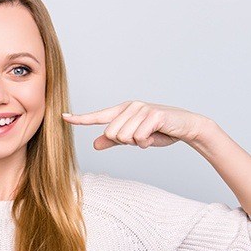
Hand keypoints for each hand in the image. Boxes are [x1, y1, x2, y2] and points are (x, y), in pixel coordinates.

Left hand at [62, 100, 208, 149]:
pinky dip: (147, 142)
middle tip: (141, 137)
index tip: (63, 117)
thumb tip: (94, 144)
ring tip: (149, 135)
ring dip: (137, 143)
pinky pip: (139, 137)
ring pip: (124, 137)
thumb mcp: (134, 138)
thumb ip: (114, 141)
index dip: (80, 118)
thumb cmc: (159, 131)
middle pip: (111, 134)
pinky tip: (155, 136)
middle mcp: (130, 107)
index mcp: (122, 111)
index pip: (97, 116)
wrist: (186, 127)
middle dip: (125, 142)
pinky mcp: (153, 115)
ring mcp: (141, 109)